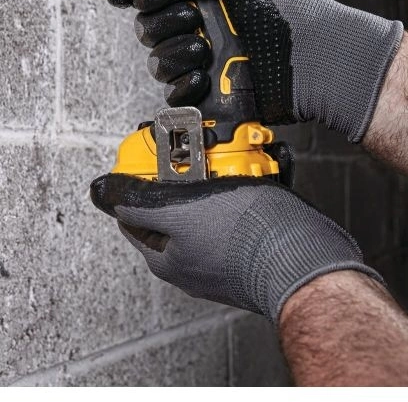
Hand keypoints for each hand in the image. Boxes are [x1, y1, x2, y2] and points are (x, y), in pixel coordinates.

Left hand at [89, 173, 382, 322]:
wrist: (309, 258)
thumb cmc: (246, 238)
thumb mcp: (179, 212)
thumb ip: (136, 202)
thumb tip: (98, 190)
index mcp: (167, 258)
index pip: (133, 213)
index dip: (137, 179)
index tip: (150, 151)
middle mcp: (192, 261)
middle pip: (175, 204)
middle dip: (185, 170)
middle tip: (198, 146)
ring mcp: (225, 253)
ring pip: (211, 201)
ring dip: (220, 172)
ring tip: (233, 152)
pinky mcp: (257, 243)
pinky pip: (245, 205)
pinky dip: (249, 182)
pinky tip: (260, 165)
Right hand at [106, 0, 403, 142]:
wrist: (315, 57)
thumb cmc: (288, 8)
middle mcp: (199, 24)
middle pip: (146, 26)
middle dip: (161, 22)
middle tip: (193, 17)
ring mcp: (201, 59)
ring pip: (155, 61)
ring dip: (173, 54)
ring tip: (204, 48)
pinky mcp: (207, 92)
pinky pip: (173, 94)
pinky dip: (184, 85)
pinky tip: (205, 76)